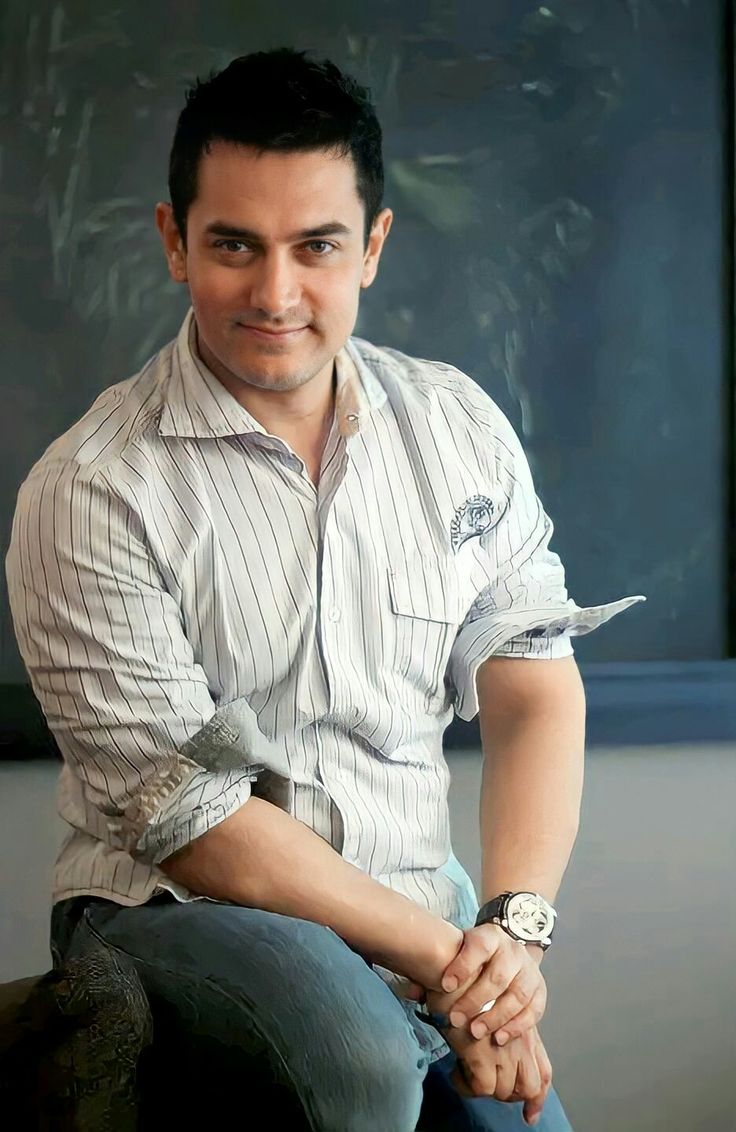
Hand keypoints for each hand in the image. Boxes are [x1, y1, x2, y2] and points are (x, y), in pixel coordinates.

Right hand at [424, 981, 550, 1125]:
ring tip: (465, 1074)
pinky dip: (466, 1086)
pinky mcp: (481, 1051)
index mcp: (525, 1026)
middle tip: (485, 1087)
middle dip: (511, 1096)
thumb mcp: (490, 1000)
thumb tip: (493, 1050)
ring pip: (504, 1089)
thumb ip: (494, 1021)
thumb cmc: (466, 977)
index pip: (543, 1070)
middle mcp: (522, 1037)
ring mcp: (504, 1046)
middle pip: (530, 1084)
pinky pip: (481, 1087)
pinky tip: (455, 1072)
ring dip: (485, 1089)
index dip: (538, 1097)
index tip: (531, 1116)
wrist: (450, 962)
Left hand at [439, 923, 546, 1044]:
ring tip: (476, 1032)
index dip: (462, 965)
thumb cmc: (473, 957)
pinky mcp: (540, 991)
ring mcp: (529, 970)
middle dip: (476, 1000)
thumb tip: (410, 991)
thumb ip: (433, 971)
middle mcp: (513, 951)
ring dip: (496, 1016)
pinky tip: (500, 1038)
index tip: (444, 986)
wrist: (507, 950)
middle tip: (456, 1019)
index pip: (478, 946)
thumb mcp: (456, 953)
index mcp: (489, 936)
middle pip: (498, 975)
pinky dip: (517, 1026)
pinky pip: (533, 1010)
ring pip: (517, 995)